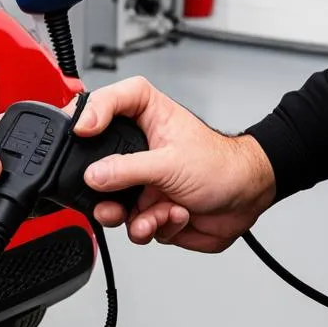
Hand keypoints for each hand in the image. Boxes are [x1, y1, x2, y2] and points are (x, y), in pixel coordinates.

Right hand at [77, 77, 275, 251]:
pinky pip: (134, 225)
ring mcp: (143, 182)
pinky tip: (174, 216)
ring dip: (132, 216)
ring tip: (150, 216)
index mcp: (147, 119)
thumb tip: (94, 175)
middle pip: (98, 160)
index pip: (110, 100)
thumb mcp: (172, 163)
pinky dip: (153, 226)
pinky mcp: (149, 209)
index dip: (91, 110)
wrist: (248, 200)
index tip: (79, 129)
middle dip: (102, 187)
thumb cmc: (224, 166)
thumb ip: (128, 170)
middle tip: (106, 195)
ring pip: (112, 203)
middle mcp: (140, 150)